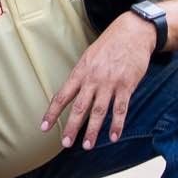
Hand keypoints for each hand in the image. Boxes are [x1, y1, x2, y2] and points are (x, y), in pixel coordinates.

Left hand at [43, 11, 153, 148]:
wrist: (133, 32)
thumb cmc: (109, 45)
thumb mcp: (89, 56)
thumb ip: (81, 76)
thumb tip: (72, 93)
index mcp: (81, 72)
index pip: (62, 95)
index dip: (52, 113)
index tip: (44, 128)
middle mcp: (93, 79)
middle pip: (79, 107)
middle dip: (71, 127)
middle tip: (65, 143)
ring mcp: (110, 83)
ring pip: (99, 111)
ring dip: (93, 130)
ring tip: (87, 145)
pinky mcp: (127, 85)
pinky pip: (121, 109)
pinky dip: (117, 124)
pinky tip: (114, 137)